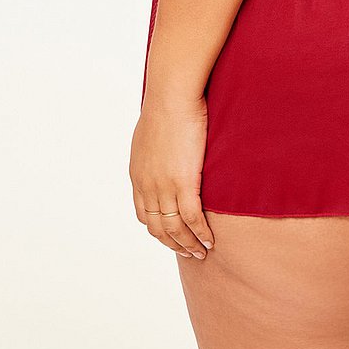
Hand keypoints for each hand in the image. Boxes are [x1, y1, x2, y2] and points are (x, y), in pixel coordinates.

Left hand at [129, 93, 214, 259]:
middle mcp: (147, 186)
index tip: (171, 235)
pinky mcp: (184, 182)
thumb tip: (162, 146)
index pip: (144, 213)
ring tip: (201, 252)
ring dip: (188, 244)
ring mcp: (164, 186)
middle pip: (157, 227)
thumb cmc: (165, 104)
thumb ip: (153, 147)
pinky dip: (200, 233)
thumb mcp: (149, 132)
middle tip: (187, 251)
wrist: (171, 96)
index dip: (157, 228)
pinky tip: (210, 240)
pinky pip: (192, 218)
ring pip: (174, 229)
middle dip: (172, 243)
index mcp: (138, 174)